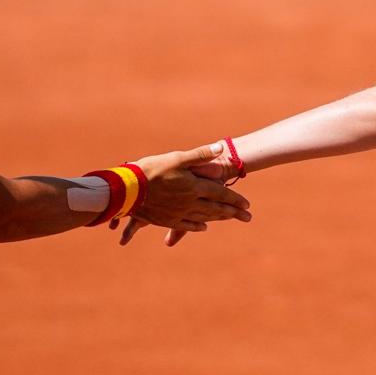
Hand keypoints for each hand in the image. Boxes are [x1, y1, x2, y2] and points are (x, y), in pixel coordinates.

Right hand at [116, 143, 250, 245]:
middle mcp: (190, 203)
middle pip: (216, 209)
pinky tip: (204, 227)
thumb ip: (200, 155)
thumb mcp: (177, 158)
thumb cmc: (151, 170)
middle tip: (247, 217)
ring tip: (229, 219)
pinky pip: (186, 225)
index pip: (221, 194)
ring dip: (218, 219)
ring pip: (204, 218)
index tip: (247, 205)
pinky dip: (197, 226)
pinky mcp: (166, 220)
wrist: (127, 190)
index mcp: (194, 187)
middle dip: (233, 212)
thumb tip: (221, 147)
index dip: (235, 199)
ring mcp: (178, 213)